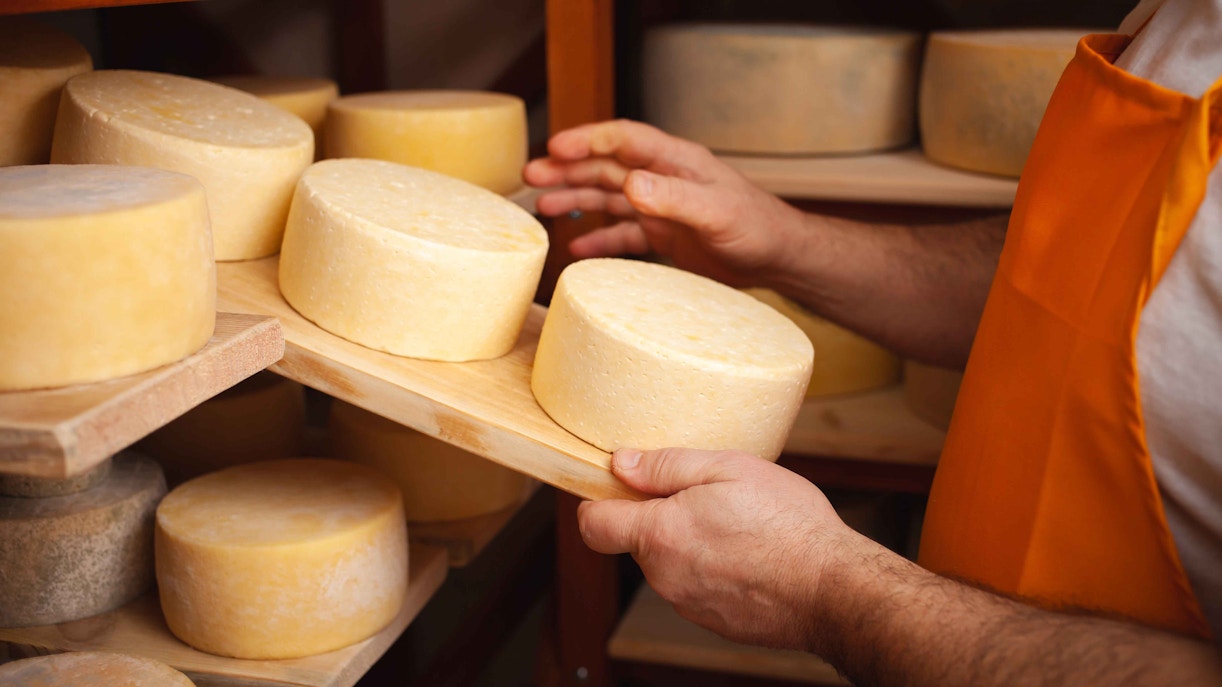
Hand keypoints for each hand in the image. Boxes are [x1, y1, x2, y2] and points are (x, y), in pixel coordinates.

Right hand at [522, 120, 809, 286]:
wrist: (778, 259)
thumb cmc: (757, 227)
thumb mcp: (716, 212)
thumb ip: (674, 198)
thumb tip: (630, 184)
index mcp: (676, 162)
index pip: (624, 140)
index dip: (588, 140)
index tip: (556, 148)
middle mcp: (664, 180)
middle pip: (606, 168)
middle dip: (568, 169)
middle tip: (530, 175)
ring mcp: (662, 208)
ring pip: (609, 199)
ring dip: (576, 199)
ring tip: (542, 205)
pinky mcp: (665, 236)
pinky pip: (623, 236)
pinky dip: (599, 241)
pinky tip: (577, 248)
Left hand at [578, 447, 864, 650]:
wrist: (833, 588)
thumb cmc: (787, 524)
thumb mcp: (726, 468)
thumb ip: (665, 466)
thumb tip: (622, 464)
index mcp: (659, 535)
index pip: (594, 525)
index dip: (598, 500)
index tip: (618, 484)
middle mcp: (665, 576)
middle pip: (638, 541)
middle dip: (661, 516)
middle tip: (708, 495)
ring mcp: (689, 604)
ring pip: (671, 563)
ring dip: (692, 542)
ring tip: (739, 524)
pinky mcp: (715, 621)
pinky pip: (699, 586)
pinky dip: (715, 568)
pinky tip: (751, 553)